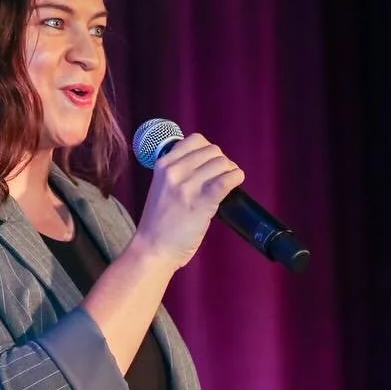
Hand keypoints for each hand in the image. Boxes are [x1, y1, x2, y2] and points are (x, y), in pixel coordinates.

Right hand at [131, 132, 245, 270]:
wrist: (153, 249)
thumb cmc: (158, 223)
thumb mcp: (161, 187)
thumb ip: (178, 172)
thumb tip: (204, 163)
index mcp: (164, 164)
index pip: (196, 140)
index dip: (209, 151)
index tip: (211, 165)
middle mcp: (175, 170)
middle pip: (212, 151)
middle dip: (222, 162)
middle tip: (222, 177)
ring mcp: (188, 186)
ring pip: (222, 163)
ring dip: (230, 171)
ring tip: (229, 183)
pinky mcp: (201, 202)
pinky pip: (225, 180)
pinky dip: (236, 178)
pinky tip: (237, 182)